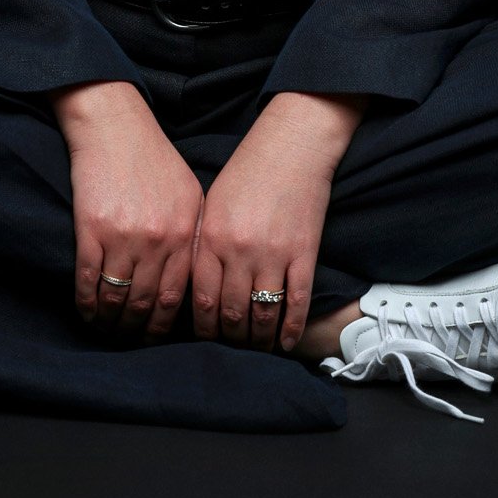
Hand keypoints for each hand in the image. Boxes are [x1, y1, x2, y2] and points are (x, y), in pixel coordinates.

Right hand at [51, 81, 204, 340]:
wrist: (113, 125)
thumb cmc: (152, 157)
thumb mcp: (188, 193)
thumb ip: (192, 235)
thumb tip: (195, 280)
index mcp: (185, 233)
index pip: (178, 297)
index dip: (164, 325)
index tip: (155, 337)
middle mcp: (159, 240)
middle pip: (147, 305)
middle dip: (137, 331)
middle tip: (128, 341)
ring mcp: (124, 237)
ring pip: (118, 299)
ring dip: (111, 323)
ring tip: (107, 330)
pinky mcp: (92, 230)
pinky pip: (90, 282)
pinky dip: (87, 305)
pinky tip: (87, 312)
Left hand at [192, 98, 351, 354]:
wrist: (294, 144)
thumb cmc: (249, 170)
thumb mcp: (213, 202)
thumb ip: (203, 243)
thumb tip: (193, 285)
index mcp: (212, 237)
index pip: (201, 299)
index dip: (202, 328)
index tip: (203, 340)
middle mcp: (239, 251)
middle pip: (231, 314)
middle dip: (228, 340)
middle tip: (229, 353)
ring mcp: (274, 254)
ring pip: (262, 315)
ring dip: (258, 341)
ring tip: (256, 350)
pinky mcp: (304, 253)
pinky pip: (296, 303)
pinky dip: (291, 329)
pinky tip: (287, 343)